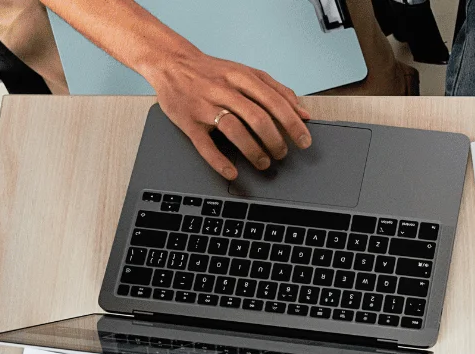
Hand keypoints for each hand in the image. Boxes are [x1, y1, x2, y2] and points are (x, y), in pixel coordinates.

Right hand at [142, 46, 312, 179]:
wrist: (170, 62)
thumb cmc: (213, 72)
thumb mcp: (246, 73)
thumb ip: (277, 90)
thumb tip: (304, 114)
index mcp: (241, 77)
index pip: (274, 102)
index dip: (292, 124)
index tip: (304, 141)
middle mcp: (223, 89)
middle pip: (257, 117)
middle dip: (275, 140)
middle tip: (283, 154)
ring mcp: (204, 105)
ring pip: (234, 129)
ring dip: (254, 151)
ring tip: (264, 162)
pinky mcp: (188, 121)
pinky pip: (204, 144)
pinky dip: (219, 161)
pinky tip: (232, 172)